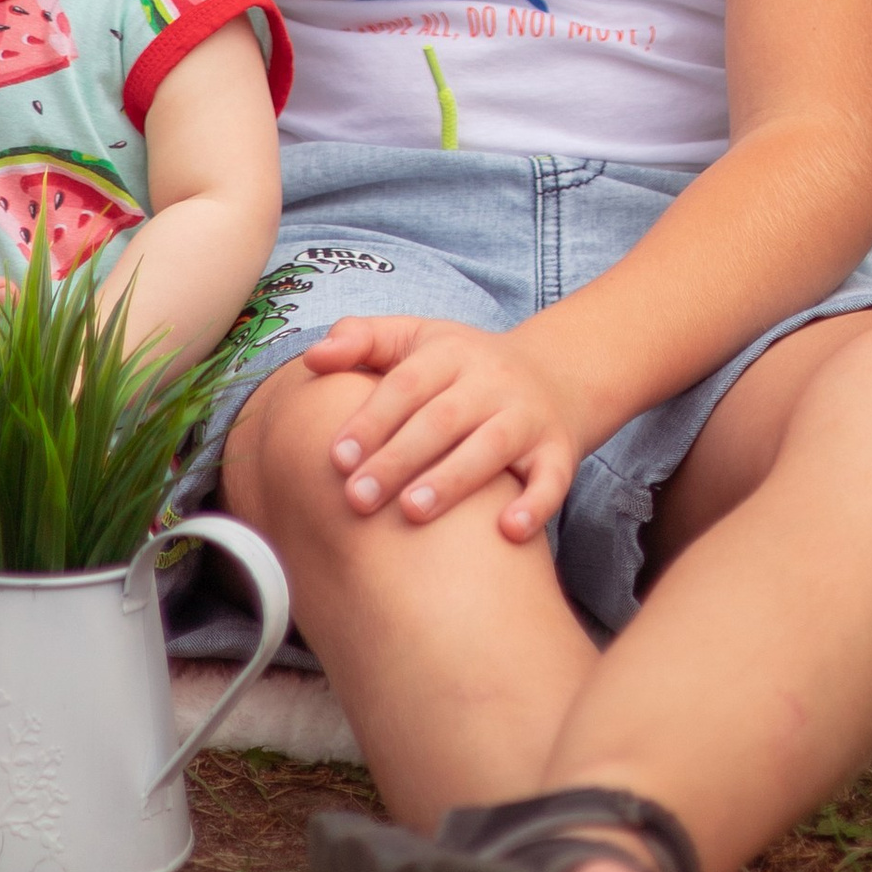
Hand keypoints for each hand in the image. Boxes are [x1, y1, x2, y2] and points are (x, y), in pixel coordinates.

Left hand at [299, 314, 581, 541]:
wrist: (555, 374)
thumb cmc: (463, 366)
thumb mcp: (415, 339)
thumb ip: (362, 340)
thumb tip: (313, 356)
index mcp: (451, 351)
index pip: (407, 383)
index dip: (372, 419)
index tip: (338, 457)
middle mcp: (492, 380)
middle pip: (443, 419)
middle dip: (399, 458)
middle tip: (358, 499)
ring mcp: (527, 416)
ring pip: (491, 448)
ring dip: (453, 480)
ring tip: (412, 513)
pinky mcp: (559, 451)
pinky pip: (552, 479)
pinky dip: (534, 504)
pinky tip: (507, 532)